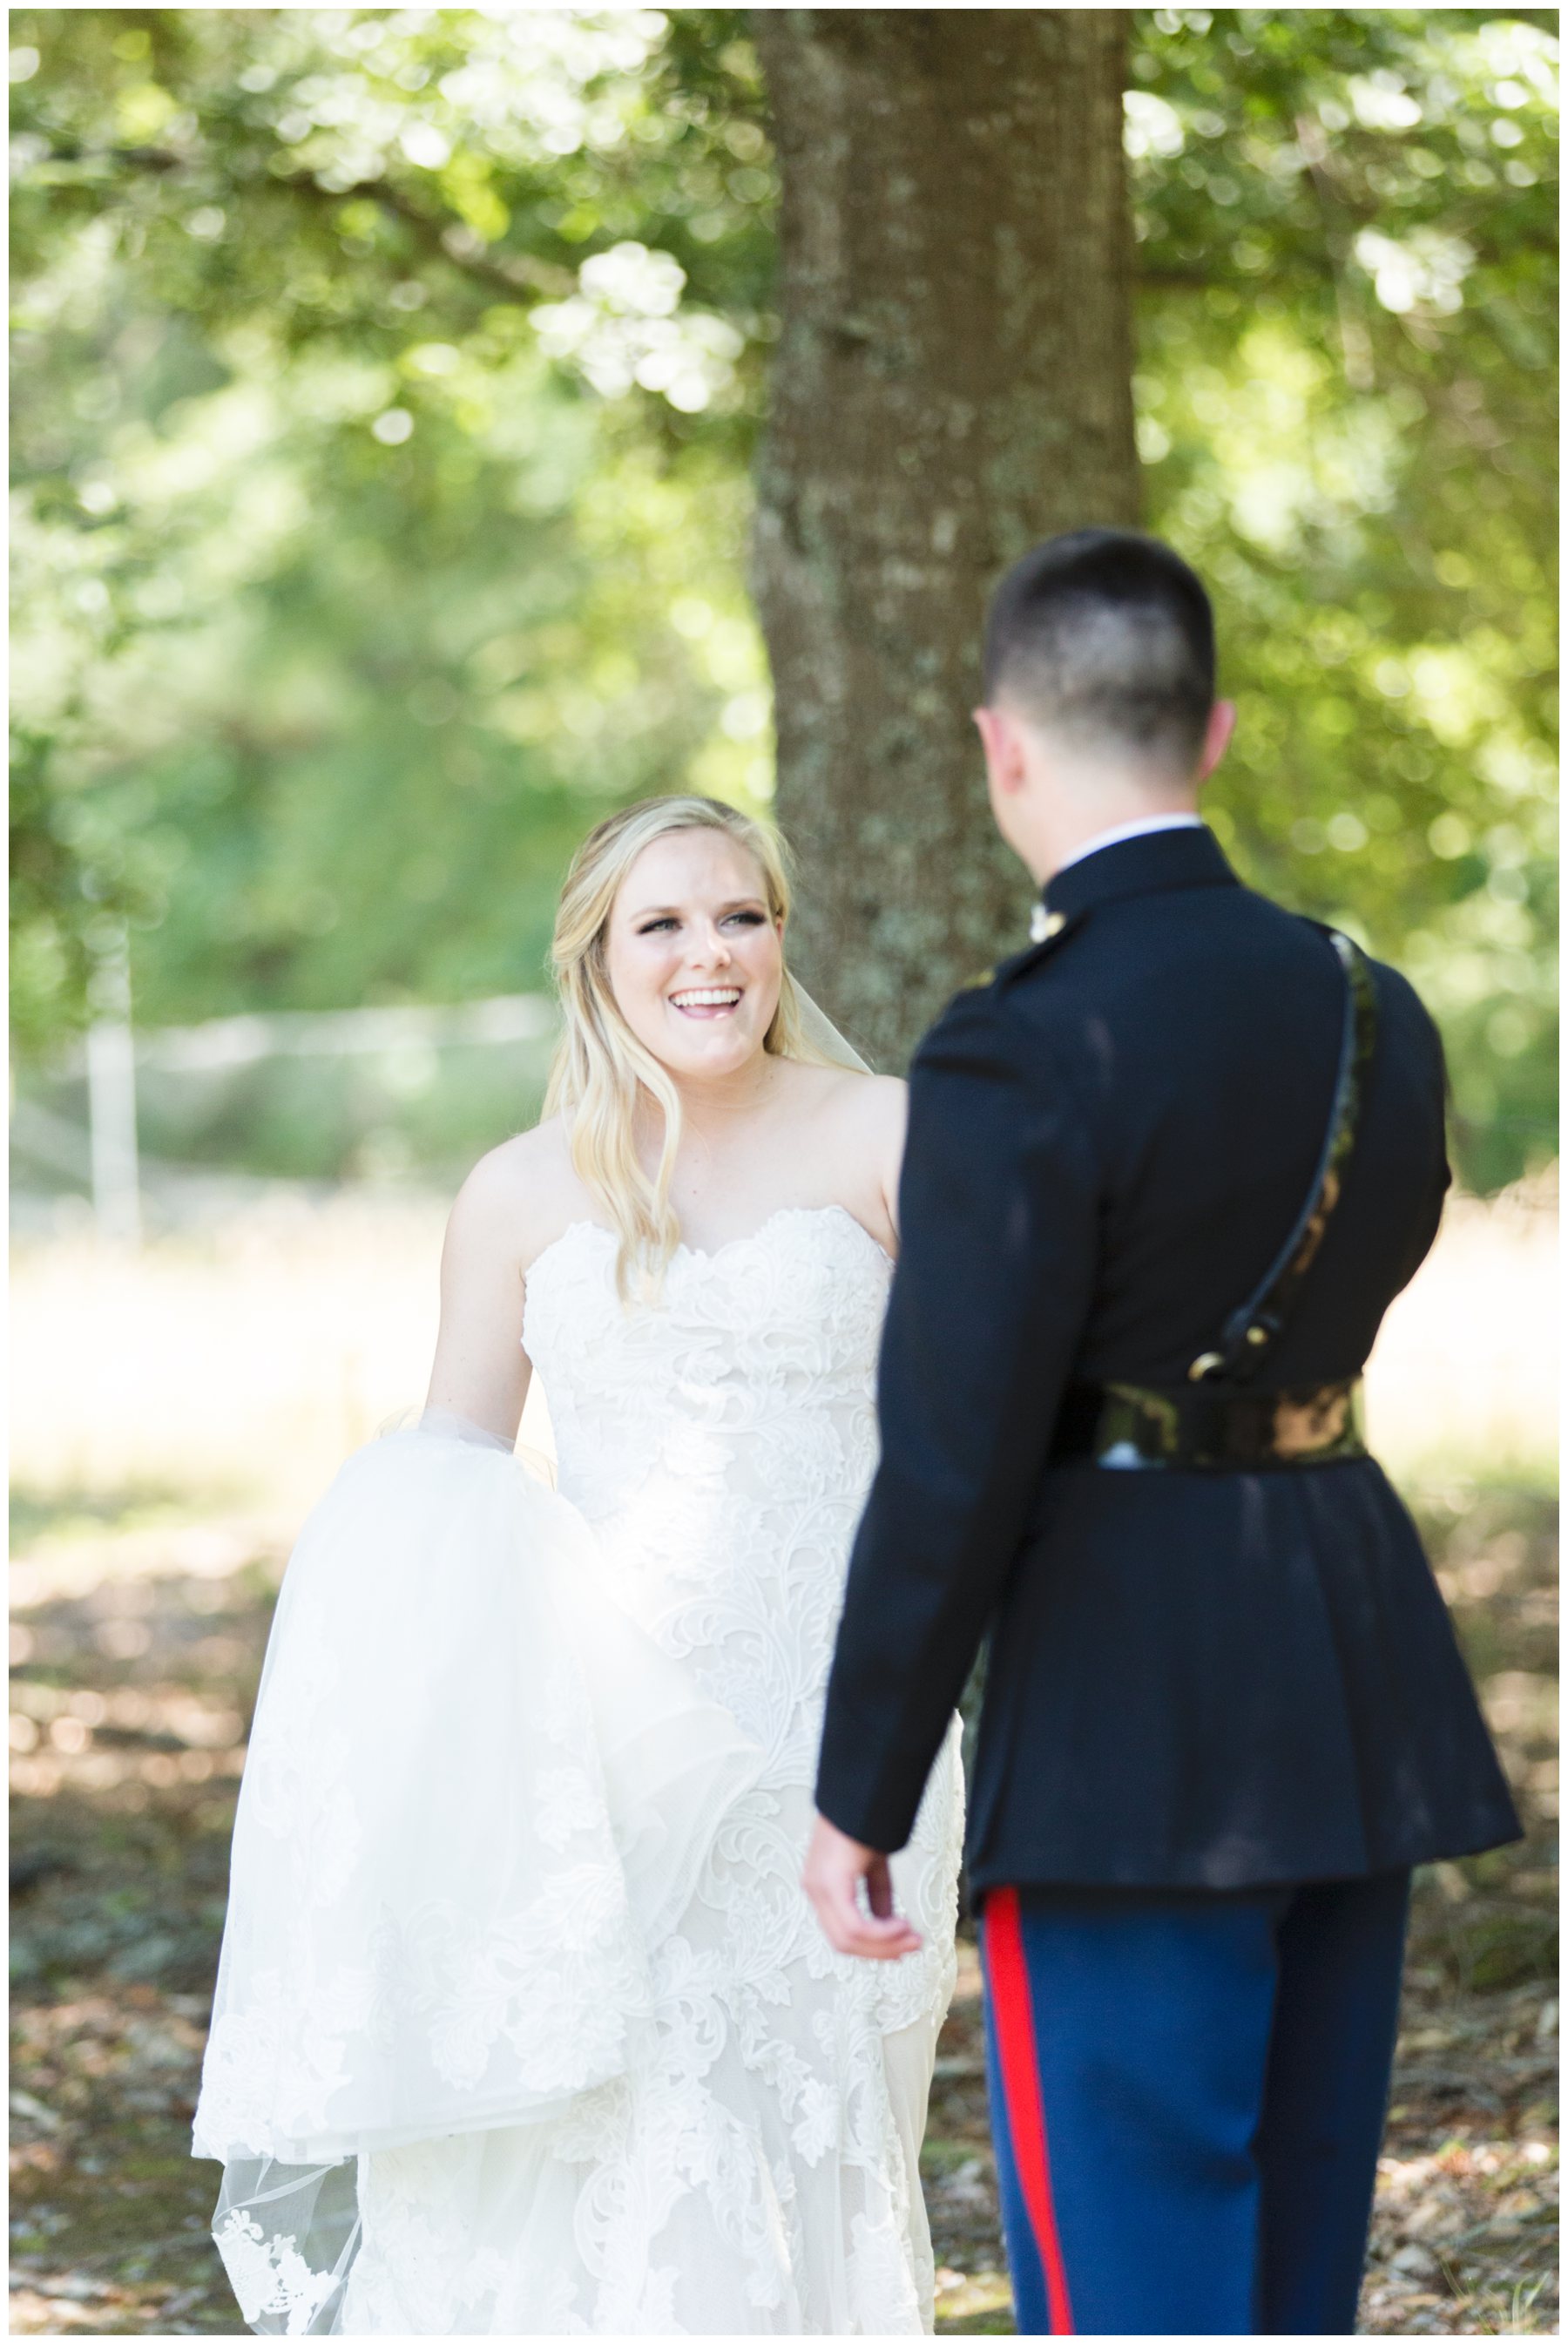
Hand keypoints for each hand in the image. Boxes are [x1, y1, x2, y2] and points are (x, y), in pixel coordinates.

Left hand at [802, 1813, 922, 1960]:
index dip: (872, 1947)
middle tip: (914, 1946)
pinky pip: (854, 1925)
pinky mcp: (830, 1883)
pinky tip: (902, 1924)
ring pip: (848, 1939)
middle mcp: (814, 1891)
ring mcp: (818, 1888)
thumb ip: (876, 1896)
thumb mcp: (873, 1866)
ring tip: (913, 1937)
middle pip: (843, 1943)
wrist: (863, 1793)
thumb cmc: (866, 1822)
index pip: (841, 1933)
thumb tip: (888, 1925)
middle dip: (881, 1951)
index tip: (903, 1946)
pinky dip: (881, 1932)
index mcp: (820, 1888)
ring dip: (884, 1945)